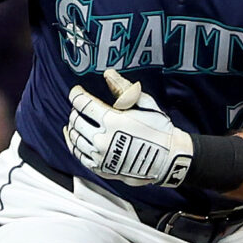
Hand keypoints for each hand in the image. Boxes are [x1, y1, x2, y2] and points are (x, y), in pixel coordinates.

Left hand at [63, 72, 195, 188]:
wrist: (170, 159)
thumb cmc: (160, 130)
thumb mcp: (145, 104)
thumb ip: (124, 88)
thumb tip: (108, 74)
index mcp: (112, 120)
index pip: (83, 103)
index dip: (76, 94)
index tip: (76, 91)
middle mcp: (102, 138)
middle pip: (76, 120)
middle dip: (75, 110)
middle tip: (79, 106)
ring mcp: (100, 156)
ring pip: (75, 138)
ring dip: (72, 126)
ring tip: (75, 120)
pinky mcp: (101, 168)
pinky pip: (78, 155)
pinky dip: (72, 144)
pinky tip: (73, 138)